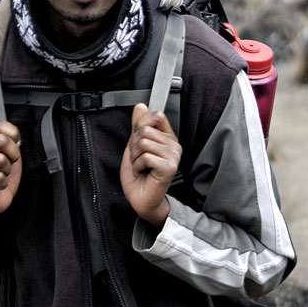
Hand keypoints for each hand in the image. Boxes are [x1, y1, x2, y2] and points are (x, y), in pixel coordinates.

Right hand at [0, 119, 21, 229]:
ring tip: (1, 173)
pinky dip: (3, 183)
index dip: (12, 134)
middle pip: (1, 140)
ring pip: (1, 159)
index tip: (14, 144)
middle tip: (8, 163)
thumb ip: (8, 139)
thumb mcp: (8, 152)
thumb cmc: (0, 173)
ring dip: (7, 170)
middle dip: (13, 154)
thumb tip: (14, 137)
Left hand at [120, 103, 180, 228]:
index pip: (156, 116)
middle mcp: (174, 145)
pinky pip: (146, 156)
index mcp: (168, 138)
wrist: (142, 200)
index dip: (141, 126)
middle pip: (145, 130)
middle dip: (134, 145)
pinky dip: (138, 165)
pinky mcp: (169, 167)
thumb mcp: (135, 146)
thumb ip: (138, 126)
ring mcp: (173, 156)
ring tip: (140, 166)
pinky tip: (143, 172)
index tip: (138, 141)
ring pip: (144, 142)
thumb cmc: (140, 177)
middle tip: (138, 159)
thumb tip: (140, 106)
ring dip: (135, 157)